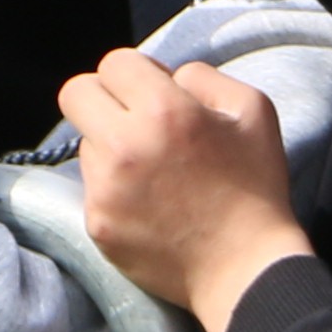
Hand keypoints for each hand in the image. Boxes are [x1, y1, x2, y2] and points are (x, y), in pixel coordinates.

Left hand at [64, 49, 308, 331]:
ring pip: (85, 144)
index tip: (155, 93)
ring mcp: (105, 188)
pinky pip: (91, 188)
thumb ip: (203, 77)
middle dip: (102, 98)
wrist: (246, 268)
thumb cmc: (256, 187)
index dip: (137, 73)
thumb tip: (168, 77)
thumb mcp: (252, 110)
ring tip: (152, 172)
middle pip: (75, 94)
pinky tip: (150, 204)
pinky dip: (114, 189)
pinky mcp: (98, 224)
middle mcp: (124, 145)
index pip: (113, 63)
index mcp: (163, 111)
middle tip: (133, 120)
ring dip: (111, 147)